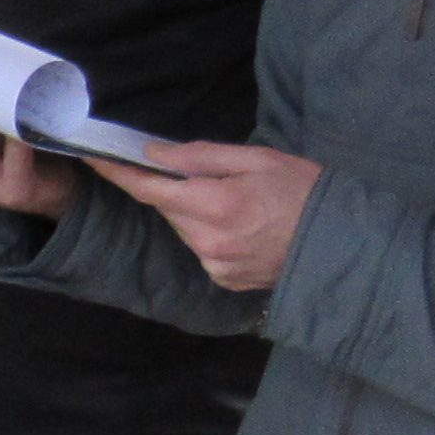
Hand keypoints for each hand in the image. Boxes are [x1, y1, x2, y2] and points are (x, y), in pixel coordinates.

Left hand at [93, 139, 322, 291]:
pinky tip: (243, 227)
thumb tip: (154, 155)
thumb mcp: (257, 158)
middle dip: (176, 189)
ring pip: (185, 229)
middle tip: (211, 176)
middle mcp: (208, 241)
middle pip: (168, 209)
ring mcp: (215, 265)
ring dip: (196, 211)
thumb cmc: (303, 191)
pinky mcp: (224, 280)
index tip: (93, 157)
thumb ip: (201, 157)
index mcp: (215, 205)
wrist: (341, 244)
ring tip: (238, 202)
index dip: (118, 173)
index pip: (149, 190)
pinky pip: (202, 249)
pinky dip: (210, 233)